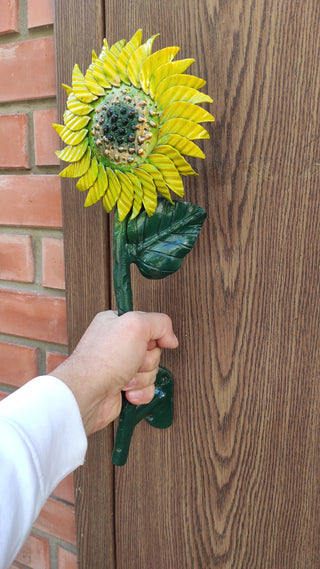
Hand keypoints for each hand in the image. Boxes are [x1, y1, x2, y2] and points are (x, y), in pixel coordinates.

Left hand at [52, 311, 177, 435]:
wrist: (89, 394)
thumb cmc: (102, 360)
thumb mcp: (136, 325)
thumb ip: (160, 322)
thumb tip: (170, 338)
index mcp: (116, 324)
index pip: (148, 325)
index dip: (152, 336)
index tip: (146, 341)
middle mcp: (117, 344)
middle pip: (153, 351)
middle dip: (146, 360)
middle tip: (132, 361)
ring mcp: (119, 367)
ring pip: (151, 371)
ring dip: (142, 377)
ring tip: (125, 377)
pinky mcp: (123, 387)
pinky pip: (146, 389)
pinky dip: (140, 392)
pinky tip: (126, 391)